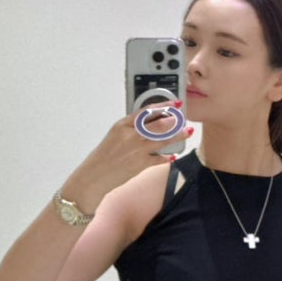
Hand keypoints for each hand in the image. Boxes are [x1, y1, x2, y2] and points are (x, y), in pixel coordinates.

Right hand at [62, 106, 193, 211]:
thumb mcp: (114, 136)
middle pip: (159, 124)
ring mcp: (137, 150)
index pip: (146, 111)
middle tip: (184, 119)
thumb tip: (151, 123)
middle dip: (175, 121)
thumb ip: (131, 129)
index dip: (164, 106)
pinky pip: (160, 159)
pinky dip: (168, 157)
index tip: (175, 103)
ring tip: (188, 132)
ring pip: (163, 140)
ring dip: (178, 135)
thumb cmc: (103, 157)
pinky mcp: (141, 164)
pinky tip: (174, 156)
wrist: (94, 177)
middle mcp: (130, 136)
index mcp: (122, 125)